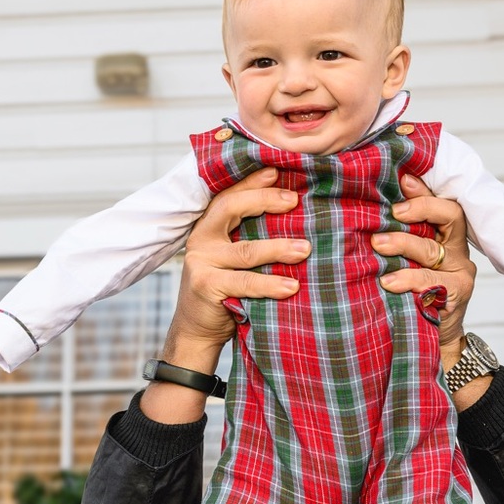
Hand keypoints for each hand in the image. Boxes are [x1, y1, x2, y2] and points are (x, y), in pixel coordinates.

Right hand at [164, 168, 310, 363]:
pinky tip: (292, 287)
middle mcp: (202, 239)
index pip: (230, 194)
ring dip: (278, 248)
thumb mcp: (236, 260)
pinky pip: (244, 283)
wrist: (198, 331)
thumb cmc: (226, 291)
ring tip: (304, 249)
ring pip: (245, 250)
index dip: (253, 182)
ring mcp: (201, 262)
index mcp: (209, 226)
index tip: (278, 172)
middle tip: (294, 201)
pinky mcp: (206, 287)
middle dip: (264, 201)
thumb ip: (250, 238)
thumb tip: (297, 217)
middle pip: (231, 208)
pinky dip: (270, 285)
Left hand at [371, 173, 475, 357]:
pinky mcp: (455, 297)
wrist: (436, 341)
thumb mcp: (410, 265)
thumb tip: (368, 216)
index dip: (425, 192)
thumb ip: (402, 243)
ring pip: (433, 250)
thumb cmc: (419, 299)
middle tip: (392, 212)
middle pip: (449, 218)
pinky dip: (408, 280)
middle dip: (419, 210)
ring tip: (378, 244)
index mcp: (449, 239)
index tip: (403, 181)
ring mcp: (460, 275)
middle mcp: (458, 253)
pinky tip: (388, 282)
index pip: (443, 205)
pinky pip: (431, 284)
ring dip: (404, 244)